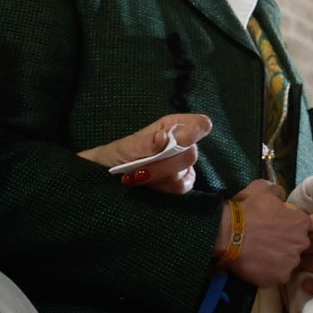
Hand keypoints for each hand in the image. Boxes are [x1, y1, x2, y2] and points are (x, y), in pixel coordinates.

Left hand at [77, 113, 210, 194]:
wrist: (112, 171)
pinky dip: (162, 187)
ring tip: (138, 175)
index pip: (200, 124)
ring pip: (184, 174)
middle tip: (140, 169)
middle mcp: (183, 143)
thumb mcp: (127, 146)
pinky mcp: (182, 181)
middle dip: (163, 165)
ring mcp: (184, 163)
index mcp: (173, 126)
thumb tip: (163, 138)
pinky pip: (181, 188)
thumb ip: (146, 142)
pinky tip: (148, 183)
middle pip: (191, 155)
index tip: (179, 143)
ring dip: (158, 177)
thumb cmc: (120, 152)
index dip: (195, 133)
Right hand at [219, 181, 309, 288]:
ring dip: (279, 260)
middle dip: (287, 244)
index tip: (278, 228)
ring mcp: (292, 262)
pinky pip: (278, 276)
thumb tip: (282, 197)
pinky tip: (257, 266)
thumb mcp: (263, 188)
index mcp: (302, 222)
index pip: (305, 227)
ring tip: (261, 255)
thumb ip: (279, 192)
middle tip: (269, 242)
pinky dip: (269, 273)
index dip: (291, 227)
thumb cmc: (246, 209)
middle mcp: (302, 243)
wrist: (227, 233)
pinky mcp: (280, 278)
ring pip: (289, 262)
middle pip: (299, 246)